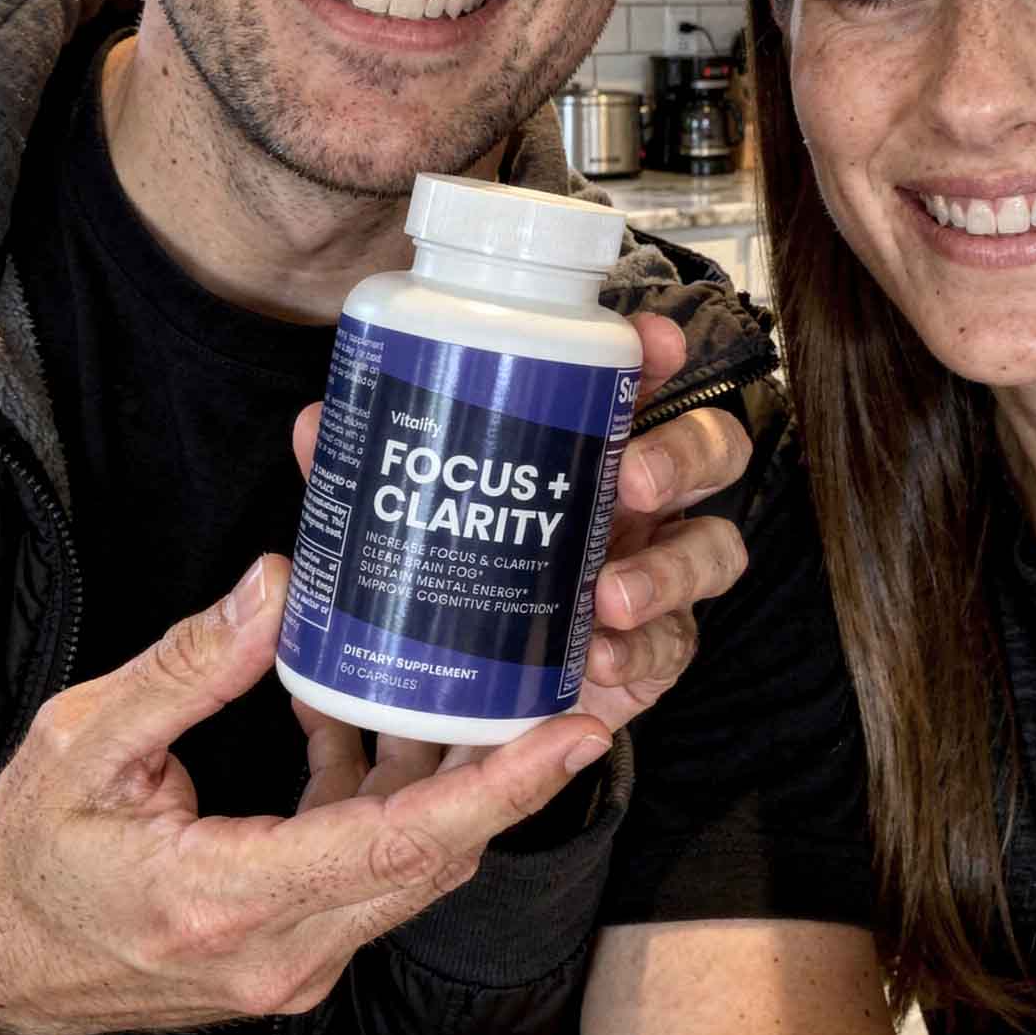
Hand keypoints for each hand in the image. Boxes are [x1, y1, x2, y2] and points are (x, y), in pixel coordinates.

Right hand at [0, 557, 612, 1034]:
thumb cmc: (30, 860)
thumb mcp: (82, 746)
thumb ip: (186, 668)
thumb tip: (279, 585)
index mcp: (232, 899)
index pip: (398, 841)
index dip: (501, 787)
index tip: (576, 733)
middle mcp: (286, 945)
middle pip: (433, 851)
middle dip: (508, 768)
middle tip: (561, 679)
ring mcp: (297, 953)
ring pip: (413, 856)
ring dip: (446, 770)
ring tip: (472, 676)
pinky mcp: (297, 939)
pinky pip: (369, 856)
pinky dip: (380, 785)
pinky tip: (352, 709)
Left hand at [290, 313, 751, 803]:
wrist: (463, 696)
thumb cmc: (453, 573)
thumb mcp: (406, 517)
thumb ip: (374, 475)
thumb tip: (320, 422)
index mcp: (592, 446)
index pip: (645, 384)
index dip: (660, 355)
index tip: (653, 338)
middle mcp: (641, 502)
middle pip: (712, 449)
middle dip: (686, 450)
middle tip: (631, 476)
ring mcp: (656, 573)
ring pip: (716, 548)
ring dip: (674, 565)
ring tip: (609, 593)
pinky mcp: (655, 651)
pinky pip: (676, 646)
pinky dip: (644, 647)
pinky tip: (603, 652)